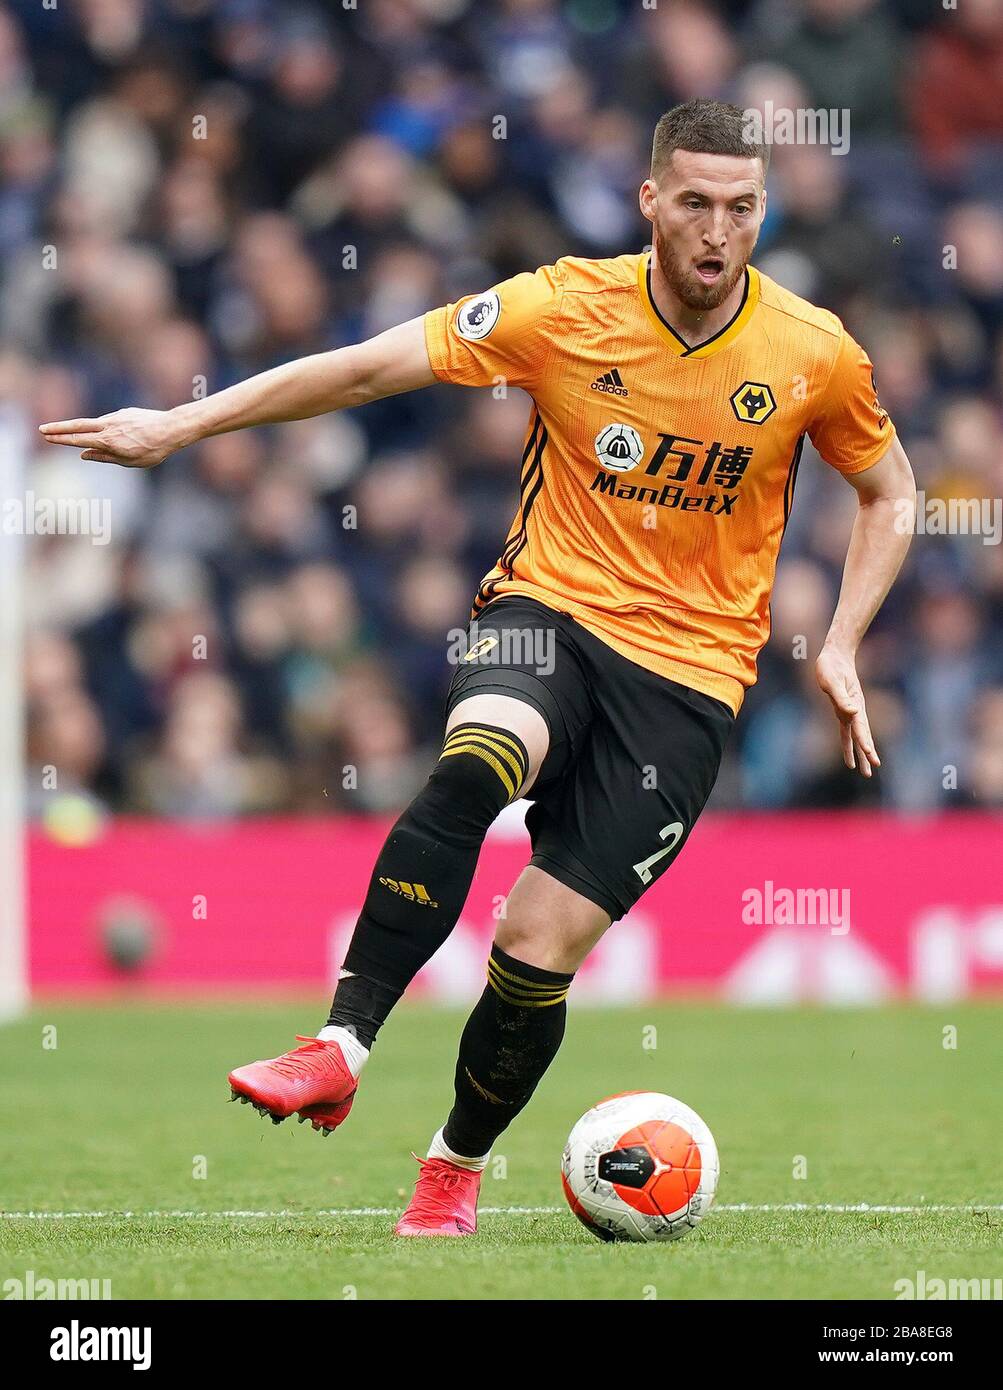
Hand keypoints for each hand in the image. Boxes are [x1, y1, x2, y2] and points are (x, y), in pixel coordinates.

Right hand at [37, 407, 186, 469]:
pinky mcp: (124, 412)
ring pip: (95, 424)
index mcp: (108, 441)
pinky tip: (121, 437)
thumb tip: (83, 454)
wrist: (172, 428)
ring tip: (95, 440)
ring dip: (86, 430)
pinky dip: (107, 429)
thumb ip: (104, 457)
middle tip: (42, 429)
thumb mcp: (129, 461)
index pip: (78, 439)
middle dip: (59, 428)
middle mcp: (108, 426)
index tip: (46, 436)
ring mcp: (116, 417)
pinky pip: (111, 423)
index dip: (60, 438)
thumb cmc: (153, 450)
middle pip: (78, 426)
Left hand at [815, 643, 879, 777]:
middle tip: (870, 772)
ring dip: (861, 752)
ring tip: (865, 770)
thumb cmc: (830, 667)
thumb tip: (853, 713)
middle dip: (866, 754)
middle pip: (862, 736)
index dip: (865, 743)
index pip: (861, 729)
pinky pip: (849, 729)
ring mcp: (851, 710)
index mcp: (854, 706)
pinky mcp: (845, 708)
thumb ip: (841, 698)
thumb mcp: (832, 682)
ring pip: (857, 735)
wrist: (836, 655)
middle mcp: (855, 710)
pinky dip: (851, 742)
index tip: (871, 757)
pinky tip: (853, 751)